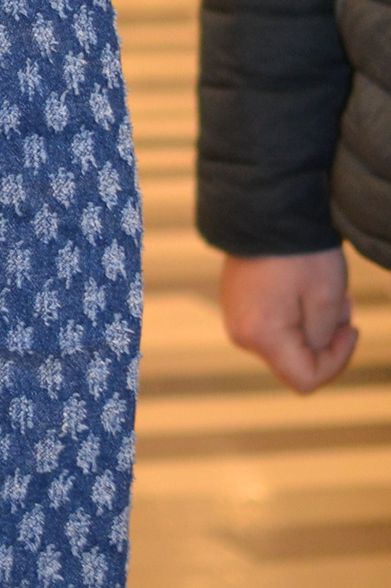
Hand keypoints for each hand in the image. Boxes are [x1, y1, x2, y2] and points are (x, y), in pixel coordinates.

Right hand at [220, 249, 357, 392]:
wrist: (265, 208)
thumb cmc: (300, 251)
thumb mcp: (327, 298)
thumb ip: (323, 339)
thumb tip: (315, 351)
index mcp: (262, 336)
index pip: (306, 380)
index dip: (337, 362)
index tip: (351, 328)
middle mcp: (242, 334)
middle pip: (294, 363)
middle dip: (325, 342)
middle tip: (343, 306)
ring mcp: (236, 318)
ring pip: (286, 345)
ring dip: (313, 327)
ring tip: (325, 292)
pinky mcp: (237, 304)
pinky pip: (272, 327)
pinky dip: (295, 317)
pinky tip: (305, 289)